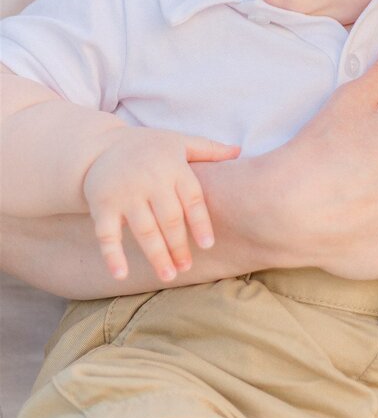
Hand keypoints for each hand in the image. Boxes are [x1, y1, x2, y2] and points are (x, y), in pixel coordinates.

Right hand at [83, 128, 238, 282]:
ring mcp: (125, 193)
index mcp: (173, 167)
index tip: (208, 245)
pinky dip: (113, 255)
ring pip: (144, 229)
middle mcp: (150, 180)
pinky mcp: (102, 205)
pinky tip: (121, 275)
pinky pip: (107, 233)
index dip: (200, 222)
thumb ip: (208, 149)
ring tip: (168, 275)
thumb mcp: (179, 142)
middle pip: (169, 219)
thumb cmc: (148, 147)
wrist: (99, 145)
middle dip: (179, 245)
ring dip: (156, 255)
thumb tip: (239, 151)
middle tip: (186, 267)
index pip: (191, 198)